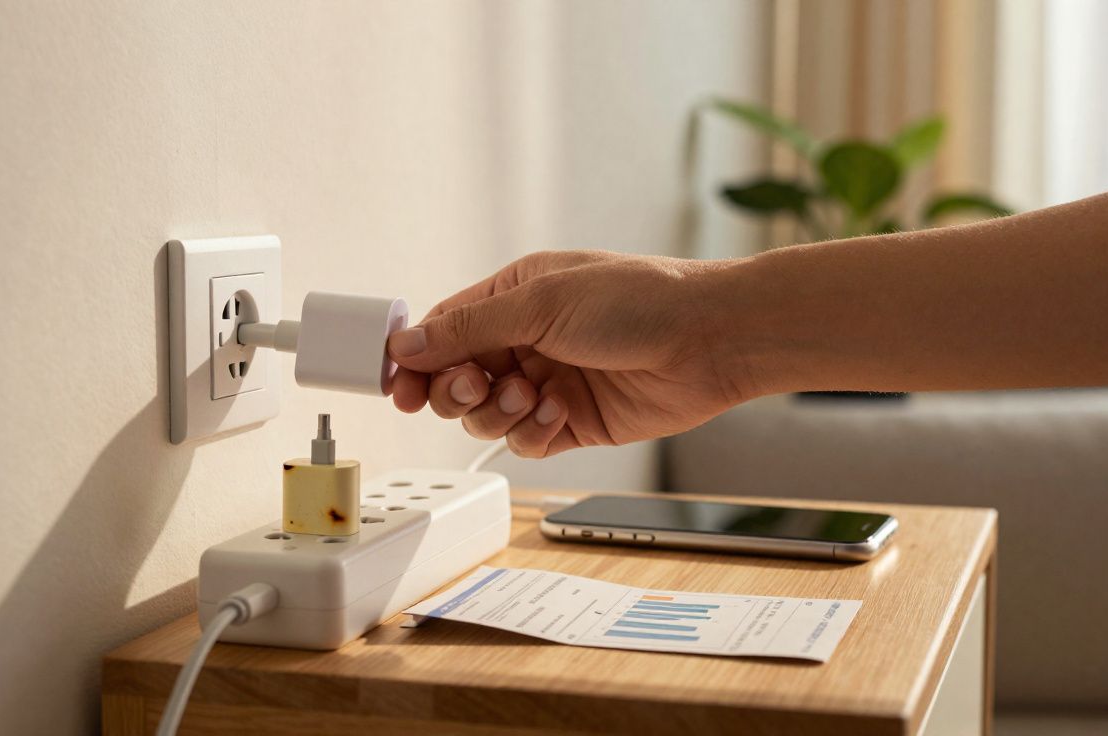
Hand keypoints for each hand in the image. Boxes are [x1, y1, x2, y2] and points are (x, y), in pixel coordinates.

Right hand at [387, 250, 752, 457]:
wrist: (710, 341)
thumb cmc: (638, 301)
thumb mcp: (542, 302)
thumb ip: (469, 328)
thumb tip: (407, 343)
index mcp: (513, 298)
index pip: (444, 330)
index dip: (416, 359)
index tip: (397, 384)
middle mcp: (525, 340)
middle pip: (455, 378)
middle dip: (455, 389)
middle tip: (473, 386)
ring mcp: (546, 383)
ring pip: (485, 416)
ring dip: (497, 411)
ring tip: (531, 395)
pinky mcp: (571, 423)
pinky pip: (525, 442)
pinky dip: (532, 433)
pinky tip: (557, 414)